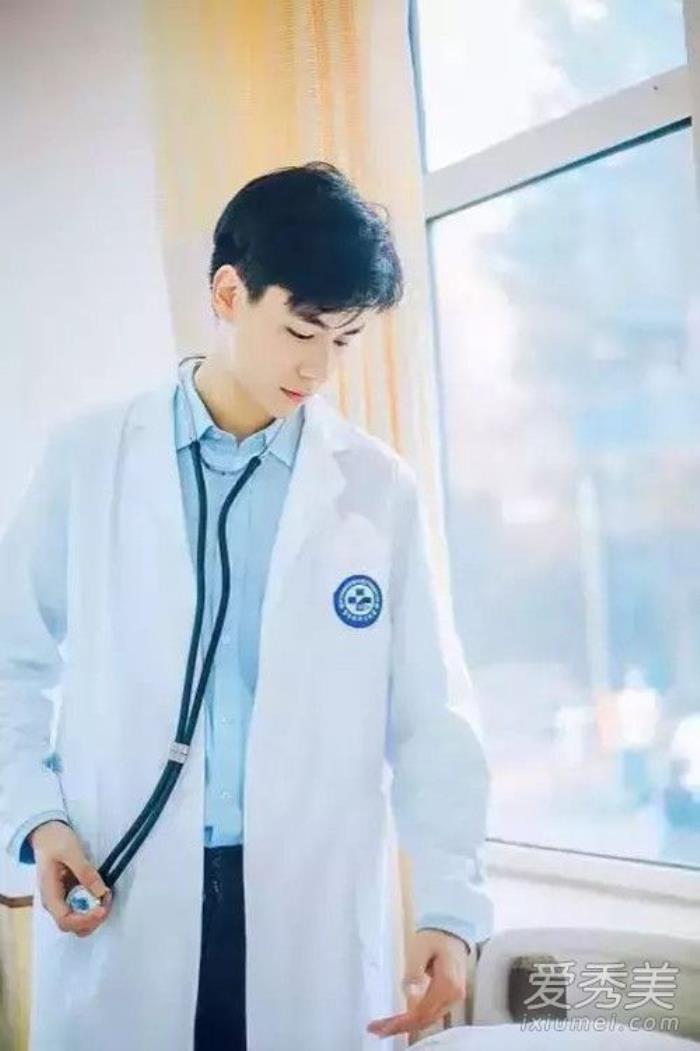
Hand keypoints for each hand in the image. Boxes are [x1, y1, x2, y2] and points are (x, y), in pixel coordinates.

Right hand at [30, 820, 111, 936]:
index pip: (65, 920)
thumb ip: (85, 872)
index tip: (102, 909)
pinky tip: (103, 892)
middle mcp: (55, 903)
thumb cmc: (55, 841)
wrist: (47, 833)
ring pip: (79, 921)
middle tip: (107, 900)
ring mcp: (62, 900)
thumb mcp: (71, 851)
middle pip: (73, 926)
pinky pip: (83, 908)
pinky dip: (94, 905)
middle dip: (93, 919)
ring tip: (107, 895)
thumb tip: (99, 892)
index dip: (85, 920)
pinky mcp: (70, 895)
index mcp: (50, 895)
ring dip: (95, 914)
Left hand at [367, 928, 468, 1039]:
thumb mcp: (420, 947)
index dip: (401, 1022)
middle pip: (424, 1020)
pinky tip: (399, 1020)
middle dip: (399, 1027)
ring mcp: (453, 998)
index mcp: (447, 984)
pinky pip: (431, 1013)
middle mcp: (453, 996)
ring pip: (427, 1019)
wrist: (452, 930)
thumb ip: (414, 970)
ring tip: (383, 1026)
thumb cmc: (434, 937)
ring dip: (406, 1025)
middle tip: (376, 1029)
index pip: (422, 1011)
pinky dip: (414, 1019)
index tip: (381, 1026)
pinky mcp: (449, 997)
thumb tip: (408, 993)